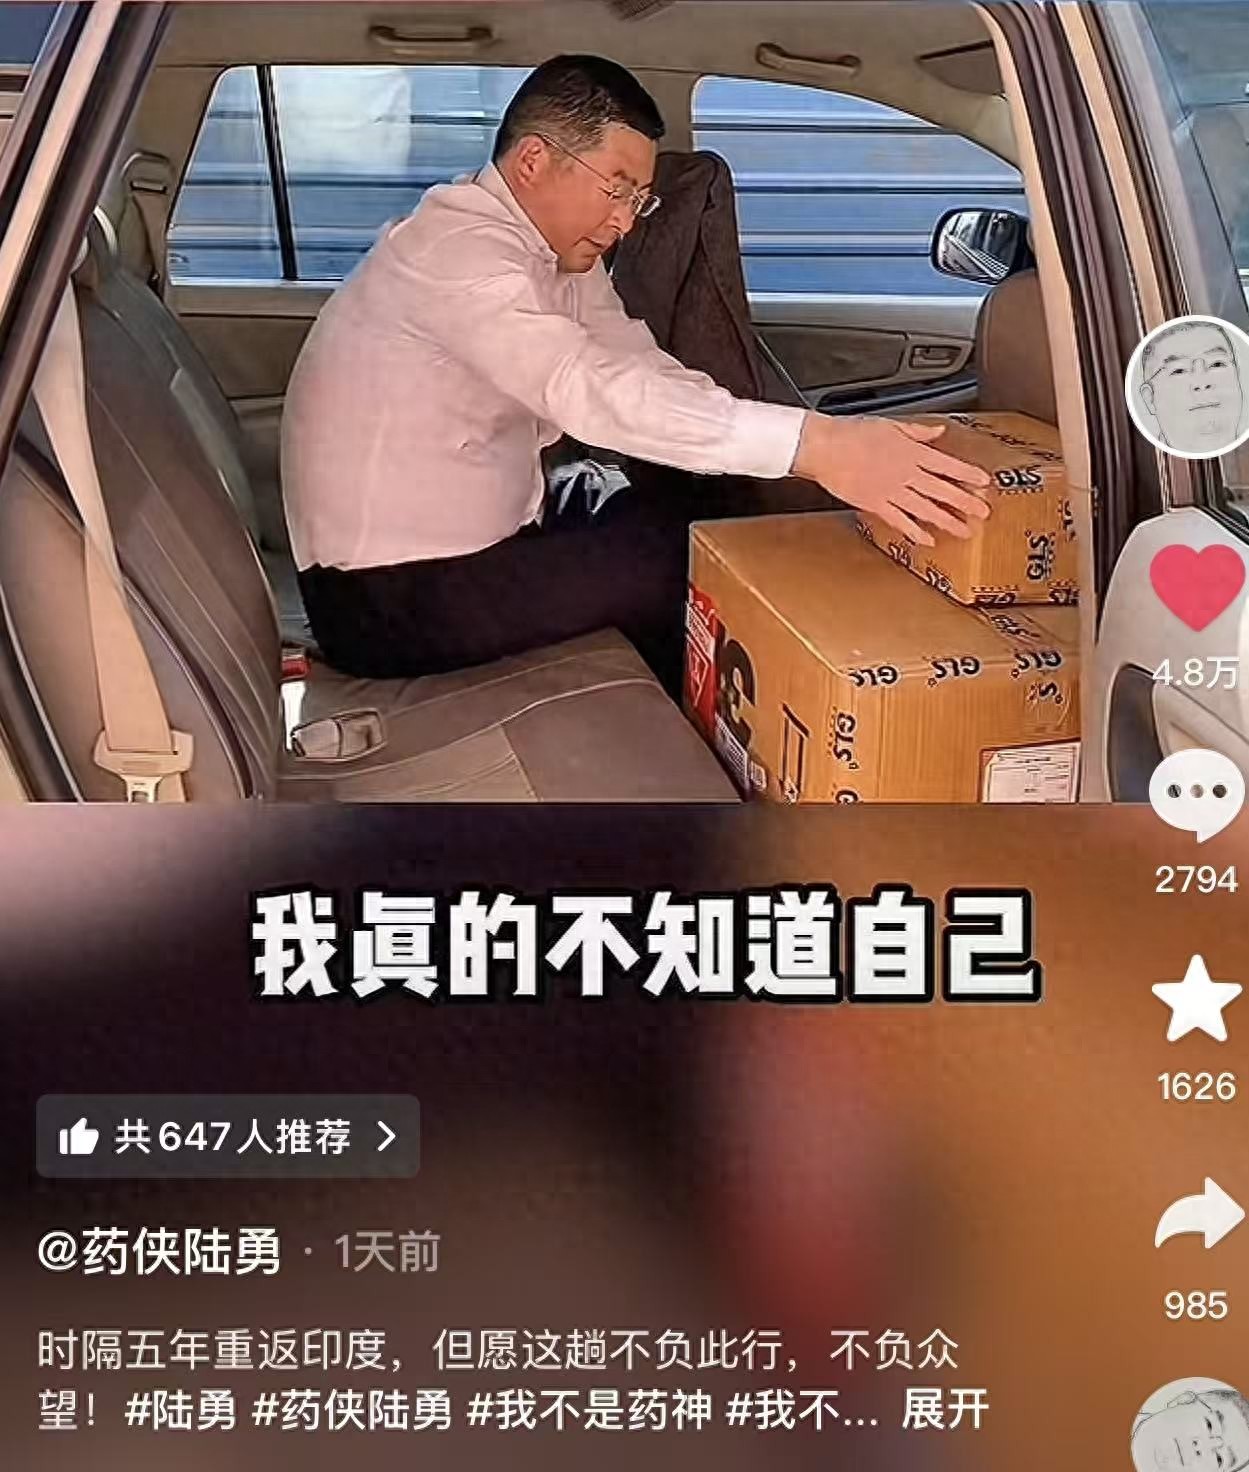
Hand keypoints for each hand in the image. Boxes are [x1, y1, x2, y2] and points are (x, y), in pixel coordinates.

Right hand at [792, 415, 992, 545]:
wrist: (826, 448)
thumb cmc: (853, 433)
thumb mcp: (891, 425)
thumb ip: (917, 431)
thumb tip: (937, 431)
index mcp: (912, 452)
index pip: (948, 465)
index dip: (968, 475)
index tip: (984, 483)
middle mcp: (907, 474)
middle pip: (942, 490)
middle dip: (965, 502)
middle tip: (983, 513)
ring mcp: (892, 492)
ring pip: (926, 509)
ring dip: (947, 521)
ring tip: (964, 531)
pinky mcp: (876, 505)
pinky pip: (900, 521)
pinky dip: (914, 532)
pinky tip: (927, 540)